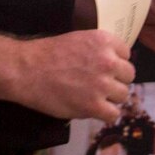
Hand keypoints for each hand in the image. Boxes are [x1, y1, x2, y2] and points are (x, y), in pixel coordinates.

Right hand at [12, 29, 135, 121]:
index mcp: (105, 41)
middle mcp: (108, 61)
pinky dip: (105, 115)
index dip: (115, 64)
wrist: (26, 70)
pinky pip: (113, 114)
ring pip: (123, 95)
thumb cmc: (47, 54)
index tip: (103, 69)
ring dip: (111, 98)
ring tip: (94, 98)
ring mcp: (102, 84)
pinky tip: (93, 110)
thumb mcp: (79, 40)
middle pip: (128, 76)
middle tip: (99, 85)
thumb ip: (99, 50)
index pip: (126, 55)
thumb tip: (114, 63)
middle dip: (115, 81)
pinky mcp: (93, 105)